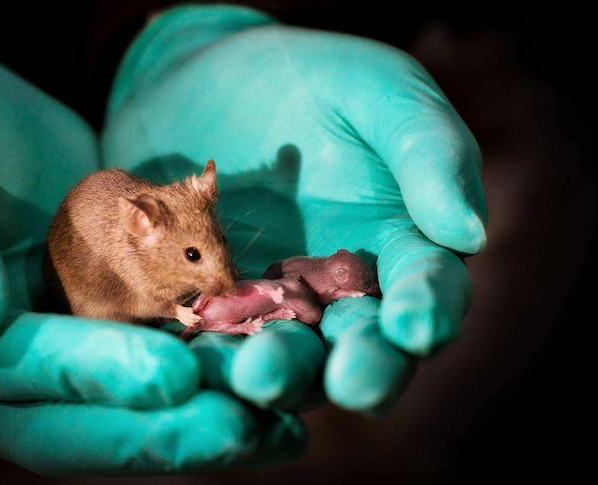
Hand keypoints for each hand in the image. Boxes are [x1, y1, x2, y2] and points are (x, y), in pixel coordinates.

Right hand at [0, 51, 305, 474]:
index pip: (3, 372)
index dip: (86, 379)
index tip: (174, 374)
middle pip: (61, 426)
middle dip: (152, 434)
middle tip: (241, 428)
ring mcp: (33, 366)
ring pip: (109, 417)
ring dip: (189, 429)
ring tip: (274, 431)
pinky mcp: (85, 344)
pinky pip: (140, 376)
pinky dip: (199, 390)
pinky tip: (263, 395)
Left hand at [102, 4, 486, 413]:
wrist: (201, 77)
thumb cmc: (305, 77)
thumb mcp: (376, 92)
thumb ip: (428, 151)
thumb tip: (470, 234)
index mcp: (403, 242)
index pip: (431, 288)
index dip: (430, 309)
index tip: (415, 325)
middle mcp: (345, 289)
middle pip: (365, 345)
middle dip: (362, 368)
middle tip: (349, 382)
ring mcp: (276, 304)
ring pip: (290, 358)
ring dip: (280, 374)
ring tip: (258, 374)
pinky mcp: (214, 305)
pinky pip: (215, 342)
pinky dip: (208, 358)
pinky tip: (195, 365)